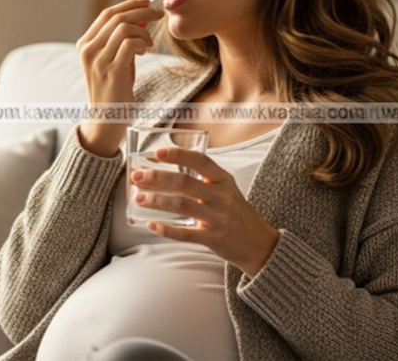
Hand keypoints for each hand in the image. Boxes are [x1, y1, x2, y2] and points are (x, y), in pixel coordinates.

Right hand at [76, 0, 163, 156]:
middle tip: (158, 14)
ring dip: (143, 31)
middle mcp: (88, 50)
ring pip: (124, 28)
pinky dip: (142, 43)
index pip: (107, 14)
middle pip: (116, 17)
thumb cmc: (113, 89)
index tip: (147, 2)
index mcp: (85, 44)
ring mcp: (98, 61)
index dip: (129, 4)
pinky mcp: (112, 71)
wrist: (106, 120)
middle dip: (141, 11)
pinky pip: (130, 44)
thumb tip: (142, 16)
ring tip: (149, 43)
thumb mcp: (116, 60)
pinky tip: (145, 51)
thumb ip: (124, 39)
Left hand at [130, 147, 279, 277]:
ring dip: (157, 201)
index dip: (178, 155)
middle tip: (137, 177)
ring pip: (182, 205)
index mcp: (224, 180)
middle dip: (157, 178)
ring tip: (138, 198)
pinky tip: (151, 225)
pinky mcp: (213, 239)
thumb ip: (203, 179)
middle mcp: (221, 196)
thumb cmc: (236, 213)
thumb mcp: (227, 190)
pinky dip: (166, 229)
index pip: (200, 161)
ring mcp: (217, 218)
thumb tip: (165, 171)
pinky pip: (185, 234)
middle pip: (184, 182)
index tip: (158, 152)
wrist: (259, 244)